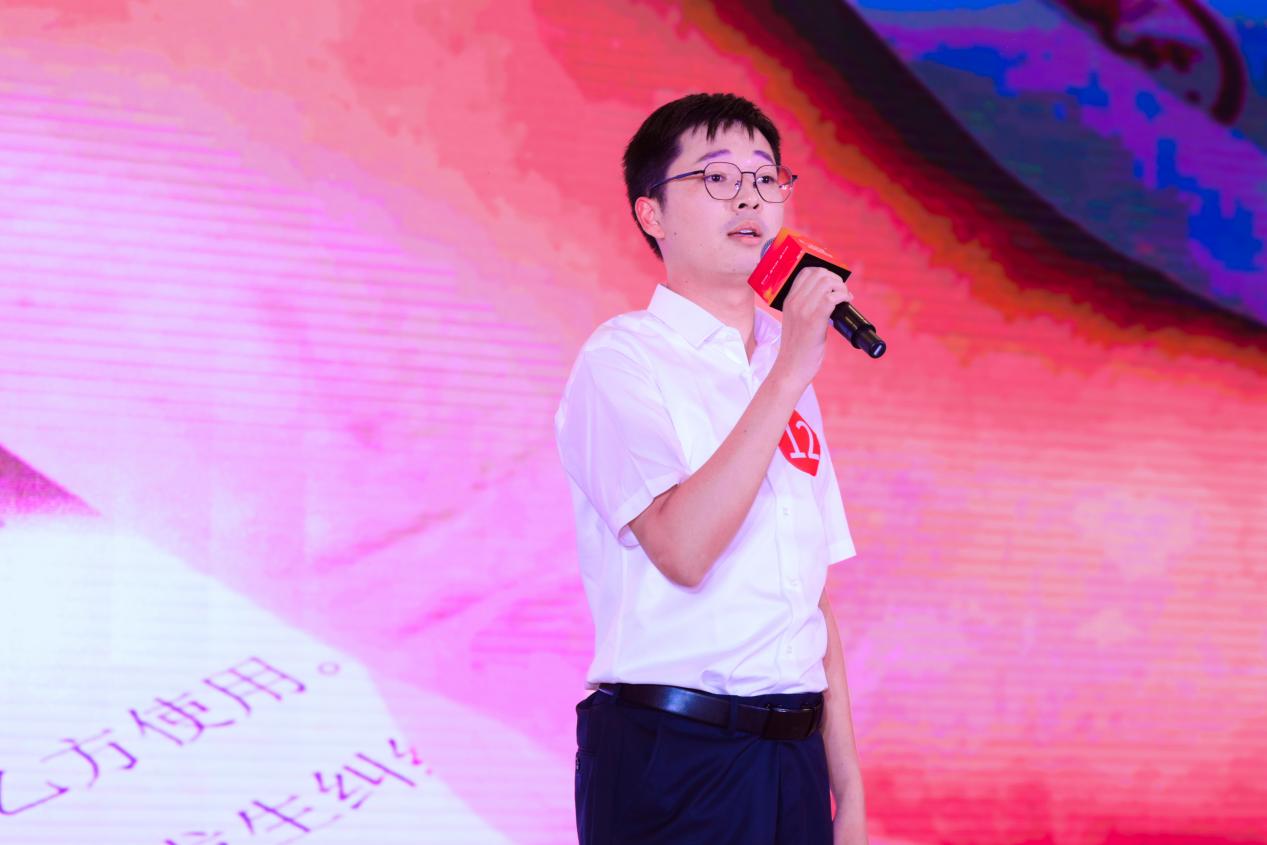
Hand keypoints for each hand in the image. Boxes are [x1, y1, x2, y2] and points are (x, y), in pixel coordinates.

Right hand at [770, 266, 853, 391]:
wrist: (790, 368)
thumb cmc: (797, 349)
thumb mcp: (795, 322)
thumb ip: (805, 308)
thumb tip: (829, 299)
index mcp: (788, 300)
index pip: (806, 272)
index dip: (824, 273)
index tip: (833, 285)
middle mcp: (794, 302)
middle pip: (819, 273)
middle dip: (836, 279)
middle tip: (842, 293)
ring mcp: (803, 310)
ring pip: (827, 282)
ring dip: (841, 287)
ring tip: (845, 298)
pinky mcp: (814, 320)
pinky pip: (832, 297)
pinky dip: (844, 297)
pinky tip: (846, 303)